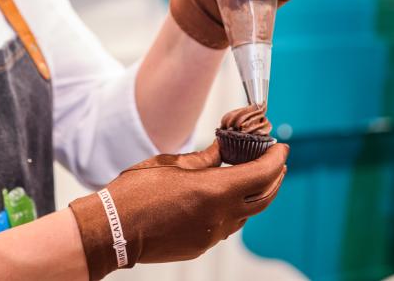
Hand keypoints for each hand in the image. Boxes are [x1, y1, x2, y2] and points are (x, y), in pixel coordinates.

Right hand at [69, 140, 288, 279]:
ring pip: (246, 214)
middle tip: (275, 161)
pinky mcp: (200, 245)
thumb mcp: (171, 164)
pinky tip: (224, 197)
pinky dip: (234, 209)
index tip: (280, 148)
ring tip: (250, 177)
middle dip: (274, 177)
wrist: (113, 229)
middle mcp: (219, 216)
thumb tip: (222, 151)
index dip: (275, 159)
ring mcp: (211, 235)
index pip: (261, 174)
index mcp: (214, 191)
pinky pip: (227, 226)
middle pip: (264, 198)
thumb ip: (203, 159)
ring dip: (255, 195)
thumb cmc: (135, 192)